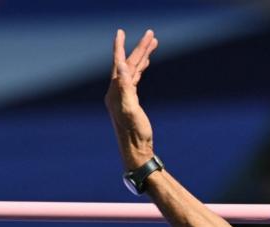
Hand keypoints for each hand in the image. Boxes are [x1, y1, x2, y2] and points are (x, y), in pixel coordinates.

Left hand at [105, 30, 158, 170]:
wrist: (136, 151)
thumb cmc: (135, 134)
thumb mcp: (130, 110)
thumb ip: (126, 89)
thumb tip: (122, 67)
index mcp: (116, 91)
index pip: (119, 64)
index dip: (120, 47)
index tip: (121, 32)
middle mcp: (117, 91)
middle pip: (129, 64)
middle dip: (140, 48)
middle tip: (151, 34)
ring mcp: (124, 95)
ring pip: (134, 70)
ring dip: (143, 56)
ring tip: (153, 43)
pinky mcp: (131, 100)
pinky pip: (136, 79)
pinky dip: (142, 69)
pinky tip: (146, 64)